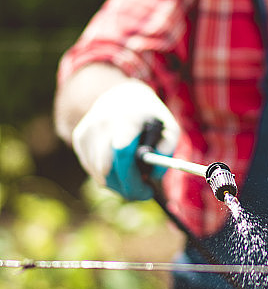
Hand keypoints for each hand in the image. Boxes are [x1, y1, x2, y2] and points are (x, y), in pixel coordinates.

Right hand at [72, 79, 179, 199]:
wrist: (121, 95)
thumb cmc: (149, 116)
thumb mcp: (168, 127)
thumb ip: (166, 150)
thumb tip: (153, 175)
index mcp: (127, 118)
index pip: (122, 153)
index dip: (132, 178)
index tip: (148, 190)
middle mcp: (102, 123)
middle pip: (107, 169)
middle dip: (127, 188)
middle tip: (144, 192)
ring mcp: (87, 130)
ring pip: (99, 174)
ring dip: (118, 183)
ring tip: (134, 174)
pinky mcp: (79, 137)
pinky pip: (92, 168)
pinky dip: (107, 174)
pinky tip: (119, 163)